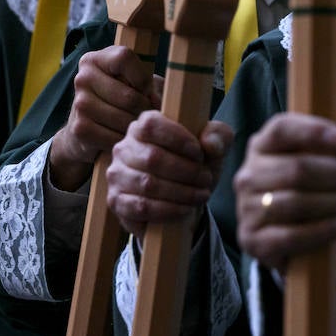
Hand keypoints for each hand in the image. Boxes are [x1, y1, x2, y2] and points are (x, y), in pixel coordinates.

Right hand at [48, 45, 160, 191]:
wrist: (86, 130)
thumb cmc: (119, 100)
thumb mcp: (134, 84)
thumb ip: (150, 84)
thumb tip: (156, 100)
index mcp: (95, 60)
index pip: (124, 58)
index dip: (142, 77)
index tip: (145, 89)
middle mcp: (83, 78)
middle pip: (129, 96)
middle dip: (144, 109)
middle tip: (144, 114)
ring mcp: (79, 104)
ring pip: (124, 119)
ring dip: (136, 127)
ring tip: (136, 126)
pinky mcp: (80, 128)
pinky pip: (115, 138)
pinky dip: (124, 141)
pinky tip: (123, 137)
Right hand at [107, 112, 232, 238]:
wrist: (182, 200)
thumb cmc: (194, 166)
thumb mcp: (214, 147)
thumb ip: (219, 136)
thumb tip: (209, 143)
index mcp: (142, 126)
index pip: (151, 125)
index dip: (178, 139)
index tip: (199, 153)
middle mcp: (124, 148)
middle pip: (153, 158)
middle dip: (186, 171)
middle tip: (205, 179)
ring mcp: (116, 175)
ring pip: (148, 184)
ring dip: (181, 192)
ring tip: (201, 194)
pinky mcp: (117, 201)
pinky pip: (141, 207)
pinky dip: (168, 210)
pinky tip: (186, 209)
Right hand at [234, 113, 335, 272]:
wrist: (297, 232)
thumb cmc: (318, 183)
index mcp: (263, 144)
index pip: (282, 128)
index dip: (311, 130)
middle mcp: (248, 174)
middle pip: (296, 168)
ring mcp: (247, 208)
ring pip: (295, 202)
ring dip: (334, 203)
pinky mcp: (253, 239)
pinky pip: (290, 236)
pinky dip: (324, 229)